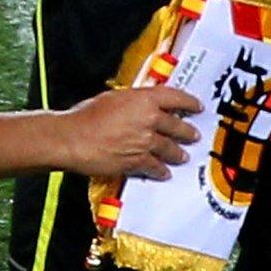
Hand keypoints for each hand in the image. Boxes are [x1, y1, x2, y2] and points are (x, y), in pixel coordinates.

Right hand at [59, 85, 201, 179]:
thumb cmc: (86, 116)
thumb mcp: (114, 97)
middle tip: (194, 135)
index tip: (197, 106)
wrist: (73, 138)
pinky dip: (160, 170)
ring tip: (182, 156)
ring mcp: (144, 142)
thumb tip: (142, 104)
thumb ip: (133, 101)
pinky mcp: (136, 161)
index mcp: (144, 99)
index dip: (190, 102)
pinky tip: (164, 173)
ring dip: (177, 153)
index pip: (176, 98)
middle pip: (177, 126)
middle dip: (188, 132)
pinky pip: (154, 167)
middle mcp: (149, 119)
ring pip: (169, 149)